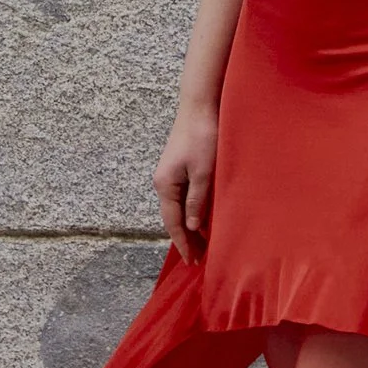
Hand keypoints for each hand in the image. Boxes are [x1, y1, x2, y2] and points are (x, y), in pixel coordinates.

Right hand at [155, 102, 219, 261]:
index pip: (173, 222)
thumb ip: (197, 201)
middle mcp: (163, 182)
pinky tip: (201, 218)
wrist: (200, 106)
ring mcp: (169, 174)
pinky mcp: (178, 168)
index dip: (184, 243)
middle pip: (173, 217)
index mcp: (165, 185)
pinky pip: (182, 197)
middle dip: (185, 238)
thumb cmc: (203, 137)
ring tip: (202, 244)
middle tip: (199, 259)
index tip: (192, 261)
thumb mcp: (204, 173)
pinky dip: (190, 211)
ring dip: (189, 225)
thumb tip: (192, 227)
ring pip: (178, 208)